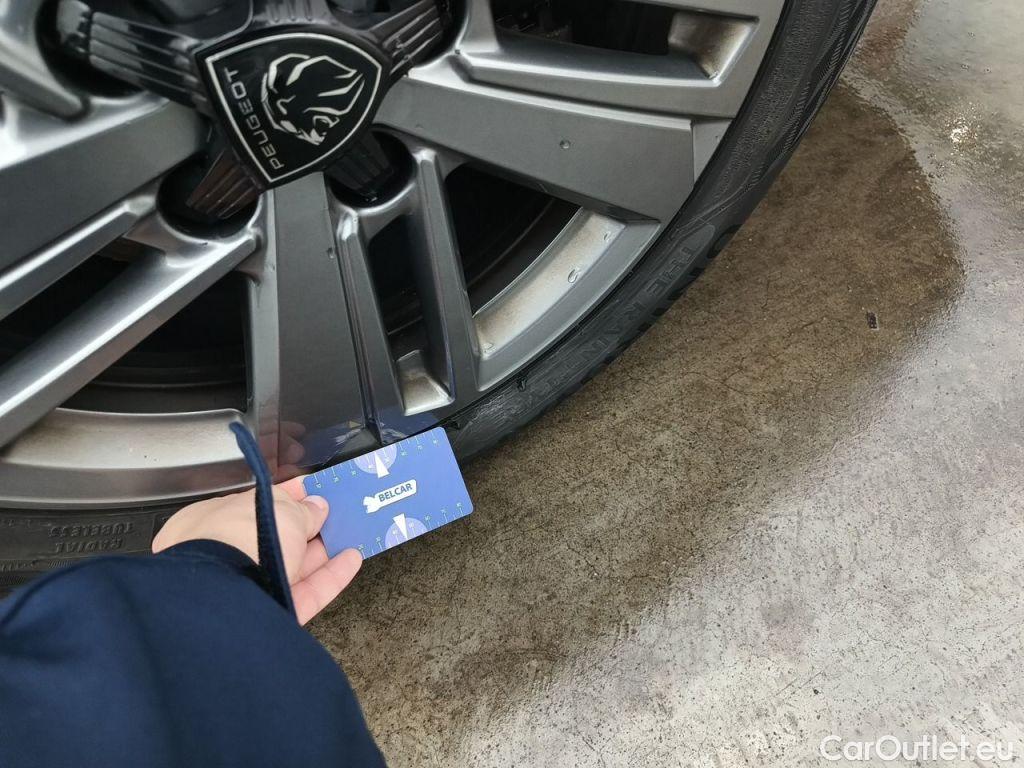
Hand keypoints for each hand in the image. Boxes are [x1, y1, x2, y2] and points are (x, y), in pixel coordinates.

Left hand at [153, 477, 360, 623]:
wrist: (227, 596)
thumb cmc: (243, 536)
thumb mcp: (281, 509)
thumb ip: (303, 508)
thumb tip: (316, 506)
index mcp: (216, 519)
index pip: (256, 505)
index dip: (288, 496)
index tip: (316, 489)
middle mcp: (228, 554)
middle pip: (276, 539)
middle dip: (308, 528)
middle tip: (338, 515)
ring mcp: (249, 587)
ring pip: (293, 567)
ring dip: (323, 551)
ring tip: (353, 536)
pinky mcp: (271, 613)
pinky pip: (305, 592)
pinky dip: (330, 576)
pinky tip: (351, 560)